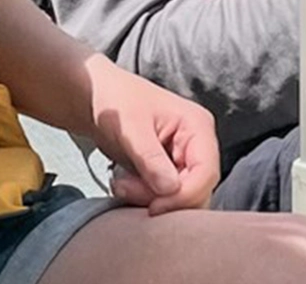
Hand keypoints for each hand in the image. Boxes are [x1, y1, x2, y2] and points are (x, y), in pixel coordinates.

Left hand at [82, 55, 218, 215]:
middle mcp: (199, 144)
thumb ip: (150, 157)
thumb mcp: (130, 126)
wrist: (98, 98)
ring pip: (184, 198)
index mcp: (198, 126)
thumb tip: (170, 189)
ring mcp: (187, 158)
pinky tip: (127, 187)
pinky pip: (170, 197)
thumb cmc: (115, 100)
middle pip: (198, 190)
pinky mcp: (172, 171)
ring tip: (123, 186)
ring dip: (154, 201)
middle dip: (164, 199)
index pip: (206, 173)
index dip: (183, 196)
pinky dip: (149, 199)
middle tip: (128, 190)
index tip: (153, 206)